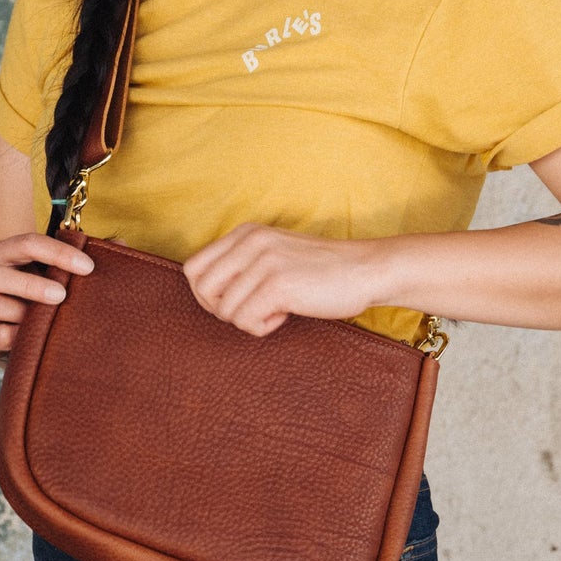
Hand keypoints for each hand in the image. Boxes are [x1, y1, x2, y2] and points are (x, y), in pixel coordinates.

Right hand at [0, 230, 94, 367]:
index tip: (88, 267)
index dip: (58, 253)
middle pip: (0, 275)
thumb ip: (76, 258)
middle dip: (33, 286)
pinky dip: (16, 338)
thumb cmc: (24, 288)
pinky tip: (32, 338)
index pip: (28, 243)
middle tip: (63, 296)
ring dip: (23, 314)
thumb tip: (121, 245)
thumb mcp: (42, 269)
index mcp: (2, 251)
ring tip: (46, 321)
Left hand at [181, 223, 382, 337]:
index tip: (234, 302)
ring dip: (246, 320)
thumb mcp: (275, 254)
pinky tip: (284, 315)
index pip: (193, 267)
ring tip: (274, 311)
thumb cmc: (322, 271)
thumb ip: (244, 263)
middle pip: (200, 288)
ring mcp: (263, 262)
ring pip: (223, 309)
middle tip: (252, 311)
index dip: (206, 294)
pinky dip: (261, 327)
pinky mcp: (277, 284)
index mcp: (245, 233)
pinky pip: (244, 320)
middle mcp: (250, 242)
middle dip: (221, 310)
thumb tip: (208, 294)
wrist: (367, 270)